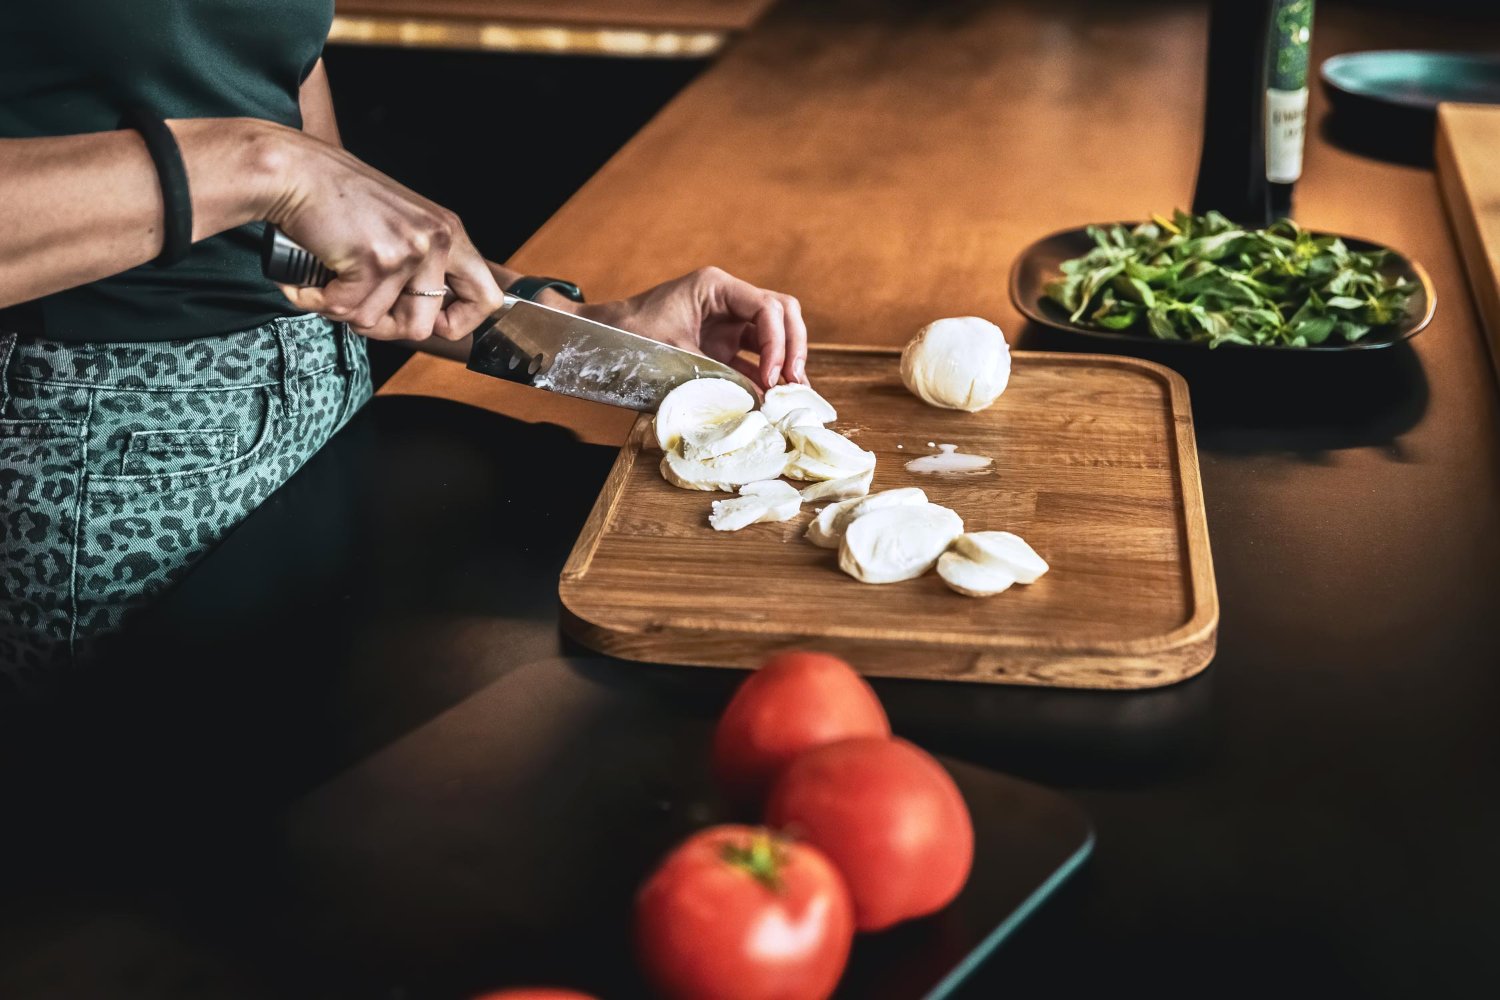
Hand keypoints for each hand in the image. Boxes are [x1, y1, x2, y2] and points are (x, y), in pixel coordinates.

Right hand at [255, 124, 501, 341]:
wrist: (293, 171)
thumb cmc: (337, 199)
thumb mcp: (401, 225)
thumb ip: (422, 264)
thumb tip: (430, 322)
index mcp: (448, 233)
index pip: (486, 298)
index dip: (459, 323)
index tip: (431, 322)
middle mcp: (435, 240)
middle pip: (422, 327)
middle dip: (384, 327)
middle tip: (358, 302)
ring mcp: (408, 251)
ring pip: (375, 321)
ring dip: (344, 309)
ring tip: (330, 278)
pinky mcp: (374, 260)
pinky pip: (345, 310)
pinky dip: (318, 300)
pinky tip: (310, 277)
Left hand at [576, 267, 808, 389]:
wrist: (600, 341)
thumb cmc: (630, 337)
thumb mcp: (675, 354)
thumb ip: (718, 375)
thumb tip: (757, 402)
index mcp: (716, 287)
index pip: (768, 308)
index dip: (778, 342)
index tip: (772, 376)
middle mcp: (728, 300)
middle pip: (782, 315)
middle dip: (793, 348)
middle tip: (794, 383)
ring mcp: (727, 322)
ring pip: (775, 335)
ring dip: (785, 363)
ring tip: (791, 395)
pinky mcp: (722, 345)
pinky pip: (755, 357)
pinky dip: (765, 376)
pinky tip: (772, 399)